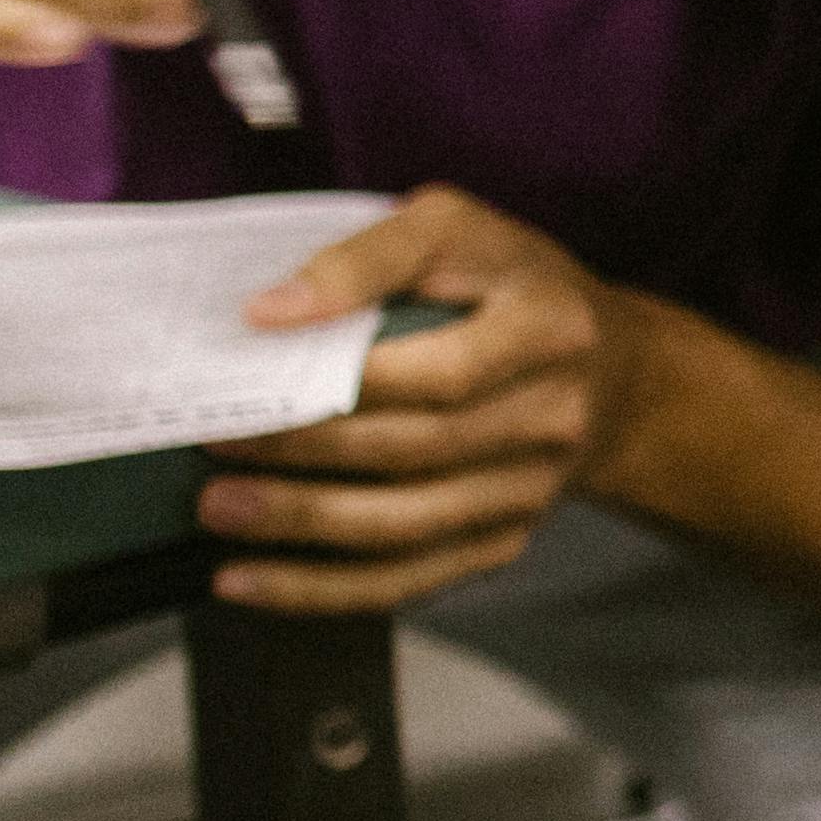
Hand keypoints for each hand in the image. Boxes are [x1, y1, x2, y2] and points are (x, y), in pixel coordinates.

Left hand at [198, 187, 617, 612]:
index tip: (254, 376)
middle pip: (417, 452)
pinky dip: (321, 590)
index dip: (347, 384)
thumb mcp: (454, 230)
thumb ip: (367, 257)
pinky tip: (244, 580)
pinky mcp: (505, 541)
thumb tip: (266, 313)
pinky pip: (409, 580)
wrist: (610, 370)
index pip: (444, 373)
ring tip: (216, 510)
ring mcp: (532, 491)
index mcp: (548, 329)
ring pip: (406, 529)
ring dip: (301, 527)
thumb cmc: (508, 285)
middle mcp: (552, 418)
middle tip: (210, 446)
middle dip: (304, 456)